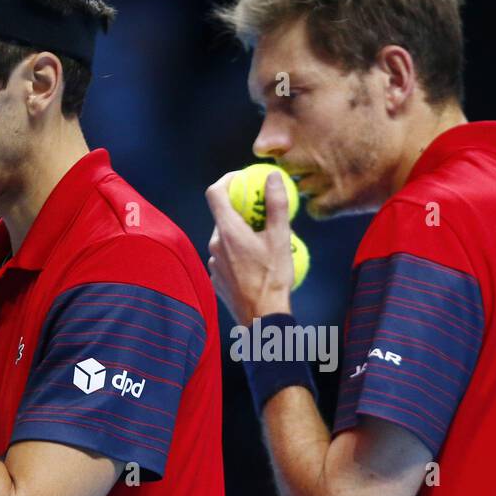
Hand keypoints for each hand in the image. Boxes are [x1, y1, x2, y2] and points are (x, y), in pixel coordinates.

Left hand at [205, 169, 293, 325]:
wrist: (262, 318)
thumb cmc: (273, 278)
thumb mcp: (281, 239)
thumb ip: (276, 205)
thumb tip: (273, 177)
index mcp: (228, 231)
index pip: (215, 192)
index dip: (227, 180)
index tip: (243, 179)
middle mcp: (215, 244)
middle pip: (223, 216)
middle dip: (241, 211)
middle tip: (263, 214)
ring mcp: (214, 262)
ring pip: (226, 239)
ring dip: (242, 235)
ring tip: (264, 243)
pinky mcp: (217, 279)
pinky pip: (226, 257)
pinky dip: (239, 254)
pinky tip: (256, 264)